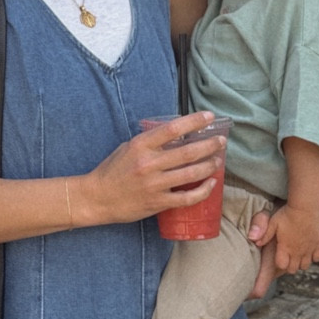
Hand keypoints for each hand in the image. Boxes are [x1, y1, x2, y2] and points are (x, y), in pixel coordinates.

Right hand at [74, 114, 224, 226]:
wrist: (98, 198)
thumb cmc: (112, 171)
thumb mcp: (128, 148)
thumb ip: (150, 141)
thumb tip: (176, 134)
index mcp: (141, 145)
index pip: (173, 129)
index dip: (194, 121)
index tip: (209, 117)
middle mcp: (149, 163)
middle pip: (188, 152)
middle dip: (209, 145)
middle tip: (221, 141)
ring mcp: (155, 184)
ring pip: (191, 173)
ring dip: (210, 165)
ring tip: (219, 160)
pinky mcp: (158, 202)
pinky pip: (187, 197)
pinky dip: (203, 190)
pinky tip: (211, 183)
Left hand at [246, 202, 318, 292]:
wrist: (305, 206)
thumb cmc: (287, 214)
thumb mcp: (273, 223)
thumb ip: (264, 234)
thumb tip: (254, 241)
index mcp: (285, 247)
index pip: (281, 266)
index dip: (279, 263)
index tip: (279, 256)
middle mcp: (297, 251)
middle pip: (293, 269)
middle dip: (289, 265)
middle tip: (287, 256)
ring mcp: (309, 249)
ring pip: (305, 266)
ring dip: (300, 263)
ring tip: (297, 254)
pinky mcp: (318, 244)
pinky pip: (317, 258)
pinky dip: (313, 257)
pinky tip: (308, 250)